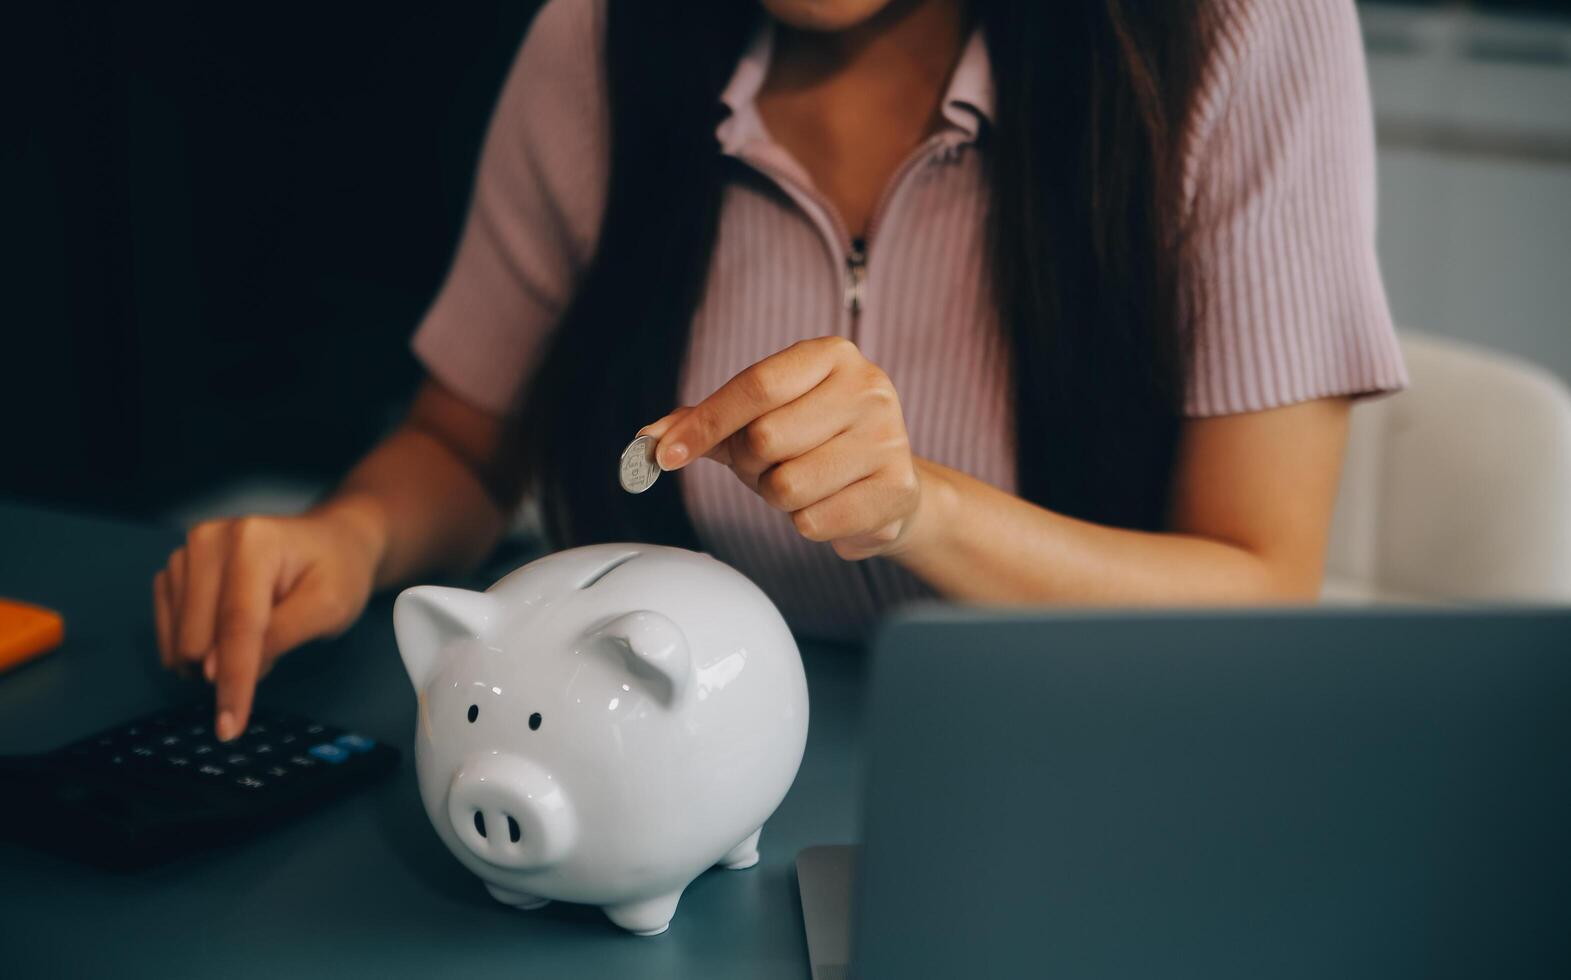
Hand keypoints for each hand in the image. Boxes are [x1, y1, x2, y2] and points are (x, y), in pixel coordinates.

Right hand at [152, 498, 384, 740]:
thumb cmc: (336, 572)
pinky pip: (170, 634)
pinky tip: (227, 632)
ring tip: (258, 629)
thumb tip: (216, 670)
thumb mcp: (330, 606)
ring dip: (215, 657)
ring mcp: (185, 554)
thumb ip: (279, 635)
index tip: (229, 728)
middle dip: (231, 664)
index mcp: (252, 541)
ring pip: (180, 642)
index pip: (237, 625)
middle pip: (199, 640)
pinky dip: (199, 648)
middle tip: (276, 641)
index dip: (233, 682)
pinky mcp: (173, 573)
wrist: (330, 543)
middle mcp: (208, 540)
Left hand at [642, 336, 924, 560]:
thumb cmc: (817, 444)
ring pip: (787, 486)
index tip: (664, 455)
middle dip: (751, 465)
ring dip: (778, 497)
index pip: (755, 385)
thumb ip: (706, 422)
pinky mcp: (897, 489)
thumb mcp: (762, 419)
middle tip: (769, 466)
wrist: (889, 484)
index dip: (704, 423)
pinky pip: (812, 521)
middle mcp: (867, 388)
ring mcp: (888, 438)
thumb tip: (647, 438)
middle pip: (765, 439)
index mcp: (831, 356)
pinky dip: (806, 523)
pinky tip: (830, 505)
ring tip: (804, 484)